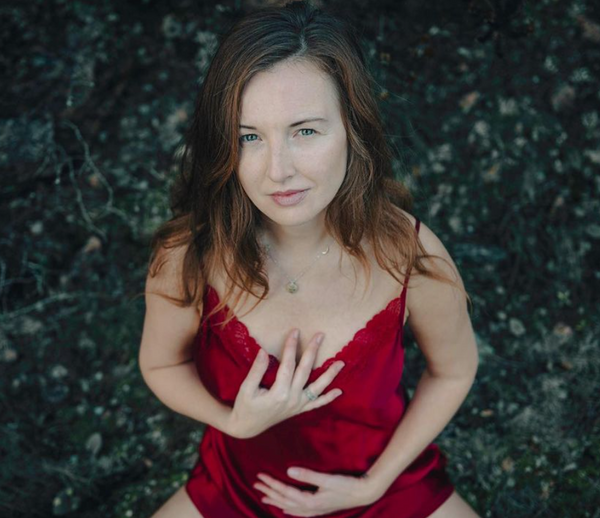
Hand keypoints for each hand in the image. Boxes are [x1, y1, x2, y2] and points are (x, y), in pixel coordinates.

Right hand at [226, 328, 344, 438]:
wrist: (246, 427)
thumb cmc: (245, 406)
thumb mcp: (246, 388)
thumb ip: (256, 370)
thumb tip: (263, 351)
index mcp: (278, 393)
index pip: (288, 365)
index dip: (291, 347)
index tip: (295, 331)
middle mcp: (292, 399)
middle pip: (305, 371)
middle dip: (313, 351)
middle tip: (320, 335)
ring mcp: (297, 405)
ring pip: (317, 388)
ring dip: (330, 375)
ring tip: (342, 363)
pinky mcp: (299, 410)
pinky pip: (316, 404)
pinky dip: (328, 398)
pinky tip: (339, 391)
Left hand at [253, 467, 378, 515]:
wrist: (363, 493)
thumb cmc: (346, 485)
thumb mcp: (327, 479)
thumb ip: (308, 475)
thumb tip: (289, 471)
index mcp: (309, 501)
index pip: (285, 492)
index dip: (271, 484)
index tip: (260, 476)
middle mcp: (309, 508)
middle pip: (284, 500)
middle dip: (269, 491)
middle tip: (256, 483)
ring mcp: (314, 510)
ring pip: (289, 507)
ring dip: (276, 500)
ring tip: (264, 497)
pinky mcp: (319, 508)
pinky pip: (298, 511)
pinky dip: (289, 508)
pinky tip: (285, 508)